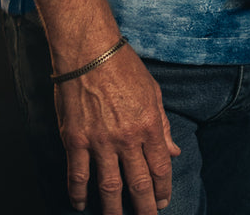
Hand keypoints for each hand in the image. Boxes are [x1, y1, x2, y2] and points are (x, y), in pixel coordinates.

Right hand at [55, 44, 179, 213]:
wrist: (88, 50)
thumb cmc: (122, 65)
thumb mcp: (152, 91)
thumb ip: (162, 124)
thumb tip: (173, 151)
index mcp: (148, 125)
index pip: (160, 168)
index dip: (163, 189)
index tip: (163, 201)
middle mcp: (126, 138)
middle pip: (138, 184)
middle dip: (145, 208)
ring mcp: (100, 141)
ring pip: (109, 188)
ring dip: (114, 210)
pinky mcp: (75, 139)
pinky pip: (78, 175)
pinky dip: (79, 195)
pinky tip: (82, 205)